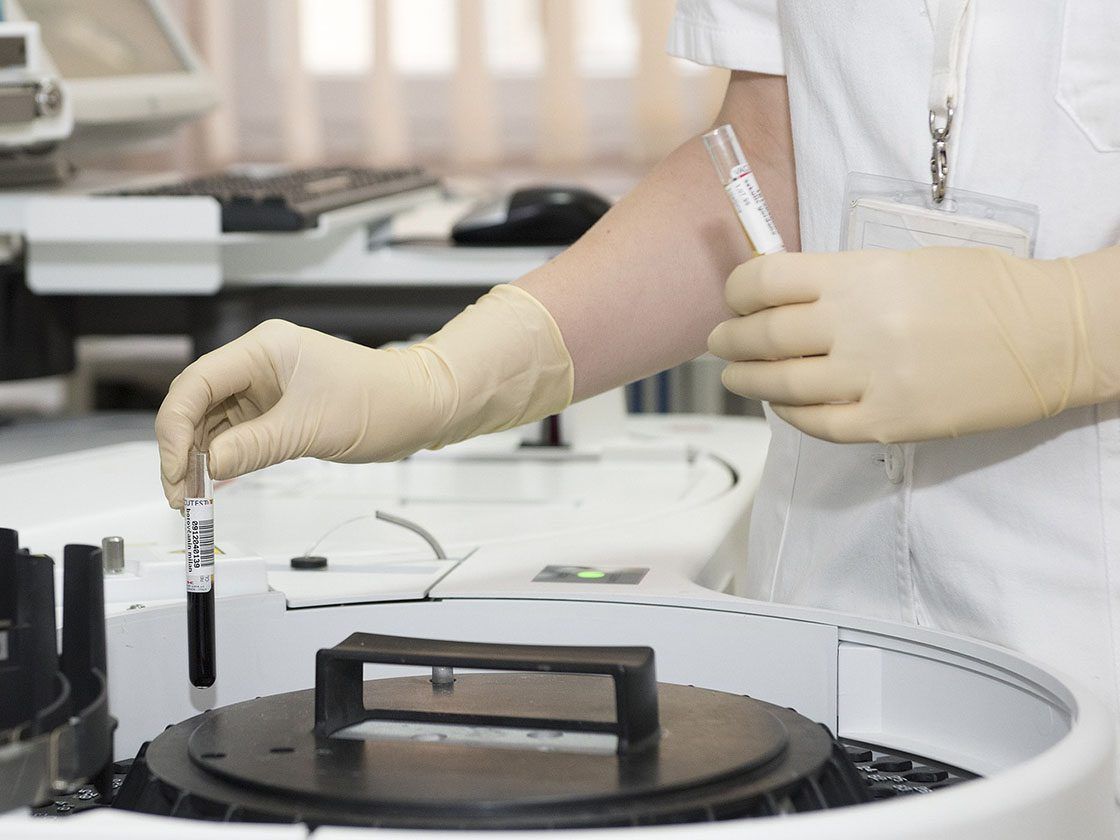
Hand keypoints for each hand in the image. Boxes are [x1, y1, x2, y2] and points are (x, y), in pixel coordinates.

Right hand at [155, 285, 572, 507]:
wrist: (422, 407)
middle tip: (180, 495)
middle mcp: (259, 365)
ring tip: (193, 500)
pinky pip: (237, 436)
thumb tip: (207, 465)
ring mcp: (267, 389)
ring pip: (214, 424)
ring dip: (200, 461)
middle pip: (198, 404)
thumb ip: (254, 446)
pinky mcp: (278, 413)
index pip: (198, 383)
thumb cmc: (382, 400)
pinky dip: (223, 461)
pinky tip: (213, 487)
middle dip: (182, 450)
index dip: (175, 427)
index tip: (175, 468)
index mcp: (264, 349)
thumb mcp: (312, 427)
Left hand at [707, 247, 1119, 442]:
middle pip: (763, 336)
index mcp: (860, 276)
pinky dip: (789, 414)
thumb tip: (784, 297)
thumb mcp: (905, 263)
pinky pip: (817, 424)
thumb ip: (842, 281)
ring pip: (780, 384)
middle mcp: (857, 327)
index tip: (733, 298)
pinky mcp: (889, 422)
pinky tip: (782, 405)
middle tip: (720, 342)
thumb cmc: (983, 289)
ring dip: (746, 379)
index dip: (737, 290)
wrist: (1052, 335)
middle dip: (729, 339)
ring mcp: (871, 379)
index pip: (766, 280)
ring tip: (736, 375)